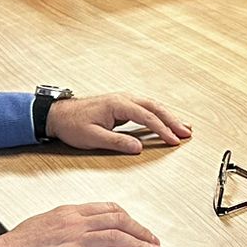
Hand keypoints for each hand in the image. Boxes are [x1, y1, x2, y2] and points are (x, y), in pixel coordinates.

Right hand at [0, 201, 162, 246]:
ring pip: (116, 238)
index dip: (129, 218)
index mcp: (68, 213)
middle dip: (141, 231)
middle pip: (118, 220)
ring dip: (140, 246)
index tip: (139, 228)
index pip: (107, 209)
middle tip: (154, 242)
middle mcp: (73, 223)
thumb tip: (82, 228)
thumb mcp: (42, 225)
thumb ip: (65, 224)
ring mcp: (71, 242)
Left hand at [46, 93, 190, 153]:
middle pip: (155, 108)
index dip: (162, 129)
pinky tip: (166, 121)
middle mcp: (123, 98)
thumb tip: (138, 147)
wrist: (59, 115)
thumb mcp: (93, 137)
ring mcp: (124, 100)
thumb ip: (117, 141)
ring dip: (169, 116)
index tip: (173, 140)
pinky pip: (146, 108)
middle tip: (187, 133)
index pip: (147, 117)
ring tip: (184, 127)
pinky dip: (159, 115)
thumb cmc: (72, 124)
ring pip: (152, 106)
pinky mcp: (122, 105)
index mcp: (118, 104)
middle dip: (173, 120)